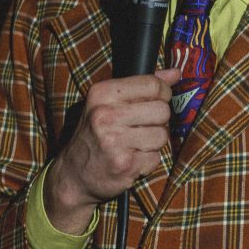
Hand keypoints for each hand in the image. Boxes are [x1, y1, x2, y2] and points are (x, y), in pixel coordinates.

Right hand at [44, 66, 180, 230]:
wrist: (74, 174)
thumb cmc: (95, 135)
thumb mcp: (109, 103)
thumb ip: (142, 86)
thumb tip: (175, 73)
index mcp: (102, 93)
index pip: (152, 85)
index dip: (162, 95)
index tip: (154, 103)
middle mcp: (105, 115)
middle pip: (162, 110)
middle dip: (158, 122)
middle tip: (141, 128)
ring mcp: (114, 140)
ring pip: (162, 135)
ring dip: (153, 143)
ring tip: (134, 145)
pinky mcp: (124, 163)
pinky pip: (155, 158)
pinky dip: (147, 161)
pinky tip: (131, 159)